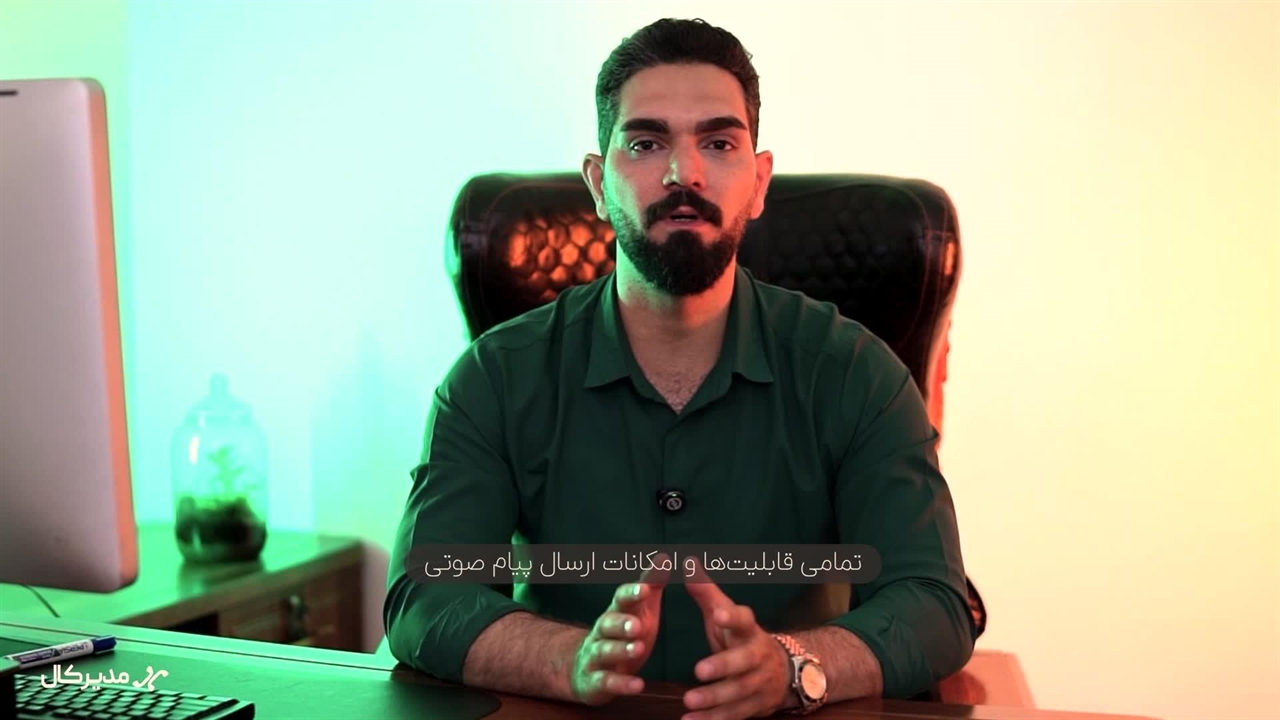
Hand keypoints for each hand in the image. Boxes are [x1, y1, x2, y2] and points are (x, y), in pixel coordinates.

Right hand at [569, 554, 671, 704]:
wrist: (585, 668)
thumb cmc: (622, 633)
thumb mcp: (639, 609)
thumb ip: (651, 584)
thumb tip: (665, 557)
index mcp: (616, 612)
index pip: (620, 599)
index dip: (631, 594)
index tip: (645, 588)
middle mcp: (602, 631)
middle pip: (608, 623)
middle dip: (622, 623)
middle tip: (638, 624)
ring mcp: (596, 656)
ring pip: (605, 651)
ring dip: (621, 650)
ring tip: (638, 649)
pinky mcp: (595, 682)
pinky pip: (607, 682)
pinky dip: (621, 684)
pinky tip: (637, 685)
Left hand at [680, 557, 791, 719]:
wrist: (785, 671)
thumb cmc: (742, 637)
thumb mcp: (726, 613)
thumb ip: (706, 592)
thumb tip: (687, 561)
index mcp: (749, 629)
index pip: (743, 619)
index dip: (732, 617)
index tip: (717, 614)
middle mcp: (758, 655)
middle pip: (743, 662)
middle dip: (723, 666)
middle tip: (698, 670)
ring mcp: (759, 683)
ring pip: (739, 692)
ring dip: (715, 699)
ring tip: (689, 702)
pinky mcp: (756, 706)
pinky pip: (735, 716)